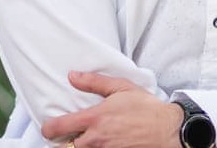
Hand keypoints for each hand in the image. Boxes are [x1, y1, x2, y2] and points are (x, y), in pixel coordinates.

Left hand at [41, 71, 183, 147]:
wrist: (168, 130)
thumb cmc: (147, 109)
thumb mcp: (122, 88)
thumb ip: (95, 82)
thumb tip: (73, 76)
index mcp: (94, 119)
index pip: (57, 128)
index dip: (48, 129)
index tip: (50, 127)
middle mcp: (95, 139)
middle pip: (66, 146)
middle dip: (66, 141)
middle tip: (72, 134)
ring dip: (82, 145)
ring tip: (90, 138)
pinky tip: (103, 143)